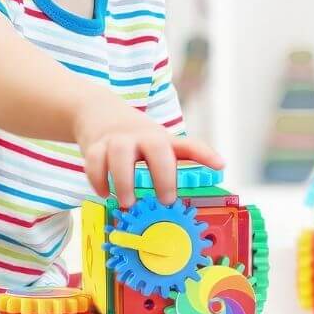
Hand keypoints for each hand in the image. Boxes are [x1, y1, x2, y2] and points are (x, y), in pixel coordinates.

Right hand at [75, 95, 223, 208]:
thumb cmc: (134, 136)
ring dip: (124, 182)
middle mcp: (141, 137)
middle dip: (162, 176)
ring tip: (127, 202)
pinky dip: (98, 181)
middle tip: (165, 200)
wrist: (97, 111)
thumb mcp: (157, 142)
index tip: (220, 165)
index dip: (205, 154)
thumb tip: (201, 185)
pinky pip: (94, 162)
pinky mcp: (94, 145)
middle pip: (156, 149)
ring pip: (119, 156)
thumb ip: (175, 161)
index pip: (188, 145)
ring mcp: (117, 139)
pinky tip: (104, 193)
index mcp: (161, 139)